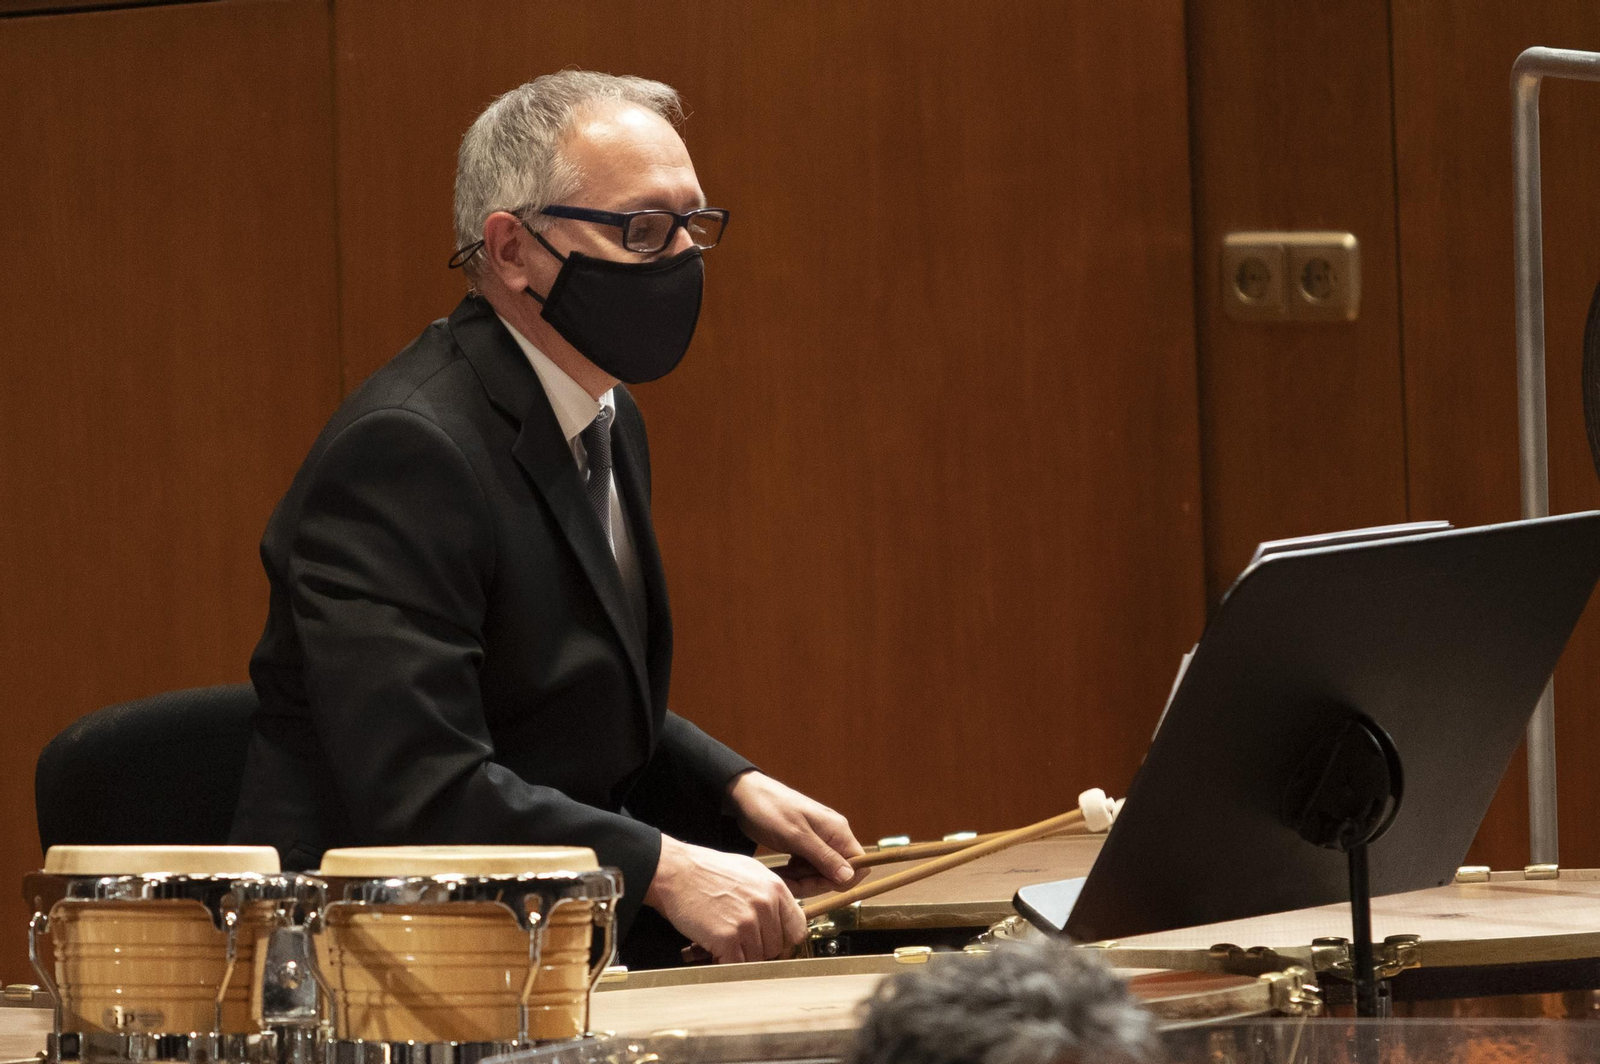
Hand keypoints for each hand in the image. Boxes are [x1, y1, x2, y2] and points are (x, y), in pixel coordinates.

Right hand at [643, 834, 805, 963]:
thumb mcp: (749, 871)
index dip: (784, 940)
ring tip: (723, 941)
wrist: (675, 871)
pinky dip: (725, 963)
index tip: (773, 943)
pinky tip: (715, 950)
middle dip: (758, 948)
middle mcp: (766, 904)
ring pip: (757, 959)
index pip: (797, 929)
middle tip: (738, 941)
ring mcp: (748, 922)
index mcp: (775, 888)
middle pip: (776, 947)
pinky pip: (737, 965)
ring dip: (740, 956)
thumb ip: (769, 894)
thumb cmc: (706, 871)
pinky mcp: (728, 938)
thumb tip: (781, 919)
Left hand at [726, 771, 864, 895]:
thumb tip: (850, 877)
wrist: (745, 795)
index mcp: (837, 830)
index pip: (858, 864)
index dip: (842, 880)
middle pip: (837, 873)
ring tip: (781, 876)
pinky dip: (796, 874)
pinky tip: (783, 871)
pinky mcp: (805, 844)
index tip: (816, 883)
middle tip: (789, 883)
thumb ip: (824, 857)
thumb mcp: (796, 836)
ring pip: (821, 873)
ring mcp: (819, 840)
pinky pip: (808, 867)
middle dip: (815, 882)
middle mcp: (833, 835)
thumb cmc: (770, 811)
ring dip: (802, 880)